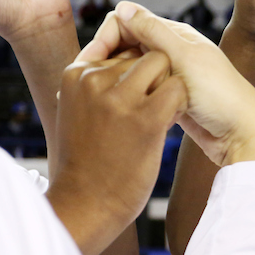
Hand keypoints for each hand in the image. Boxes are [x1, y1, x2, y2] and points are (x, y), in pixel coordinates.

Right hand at [46, 48, 185, 254]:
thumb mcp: (78, 114)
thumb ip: (94, 85)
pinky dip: (179, 104)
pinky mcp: (144, 117)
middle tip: (145, 111)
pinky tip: (166, 124)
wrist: (86, 207)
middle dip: (153, 77)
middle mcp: (94, 78)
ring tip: (156, 117)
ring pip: (161, 64)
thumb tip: (112, 61)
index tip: (130, 99)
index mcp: (75, 74)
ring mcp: (119, 96)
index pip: (117, 46)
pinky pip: (176, 89)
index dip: (134, 70)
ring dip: (167, 88)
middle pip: (142, 53)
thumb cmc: (85, 165)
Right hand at [80, 2, 254, 166]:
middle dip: (109, 61)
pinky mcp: (172, 100)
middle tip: (94, 87)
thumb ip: (154, 34)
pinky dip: (133, 97)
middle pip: (128, 46)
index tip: (91, 63)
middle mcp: (174, 51)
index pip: (127, 22)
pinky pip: (144, 92)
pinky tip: (125, 112)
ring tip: (109, 101)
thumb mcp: (184, 60)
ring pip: (133, 72)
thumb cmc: (220, 96)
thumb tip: (122, 6)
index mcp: (176, 35)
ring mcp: (173, 76)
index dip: (106, 38)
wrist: (244, 136)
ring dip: (120, 81)